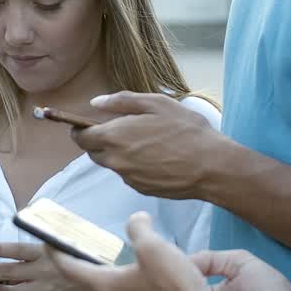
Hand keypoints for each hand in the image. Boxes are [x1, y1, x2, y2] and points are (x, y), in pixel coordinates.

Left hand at [49, 212, 220, 290]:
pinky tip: (153, 285)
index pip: (69, 268)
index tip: (49, 242)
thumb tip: (136, 220)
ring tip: (134, 265)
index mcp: (105, 286)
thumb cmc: (173, 287)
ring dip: (118, 279)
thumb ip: (139, 228)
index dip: (56, 253)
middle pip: (94, 282)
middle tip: (99, 249)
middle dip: (94, 265)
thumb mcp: (154, 246)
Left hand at [71, 92, 220, 199]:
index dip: (78, 130)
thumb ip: (121, 101)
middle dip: (98, 142)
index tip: (82, 125)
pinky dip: (134, 166)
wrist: (212, 166)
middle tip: (119, 130)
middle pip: (94, 152)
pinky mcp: (141, 189)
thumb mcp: (156, 103)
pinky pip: (128, 175)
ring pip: (112, 164)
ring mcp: (128, 177)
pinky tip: (155, 157)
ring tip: (144, 142)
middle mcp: (116, 160)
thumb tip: (95, 103)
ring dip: (118, 153)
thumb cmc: (186, 130)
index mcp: (114, 136)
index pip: (81, 137)